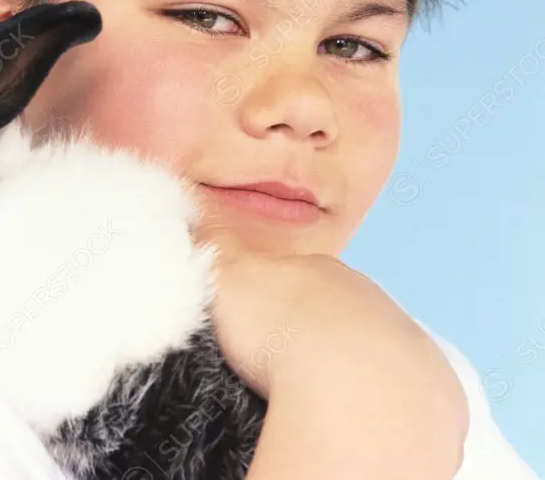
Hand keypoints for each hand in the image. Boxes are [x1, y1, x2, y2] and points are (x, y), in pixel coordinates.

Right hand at [210, 251, 469, 479]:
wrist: (357, 388)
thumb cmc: (284, 329)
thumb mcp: (227, 275)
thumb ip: (210, 241)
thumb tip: (188, 199)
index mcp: (318, 270)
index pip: (291, 278)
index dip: (267, 299)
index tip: (249, 323)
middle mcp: (364, 297)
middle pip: (330, 309)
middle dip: (306, 330)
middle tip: (273, 363)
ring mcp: (399, 339)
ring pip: (364, 346)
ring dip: (340, 363)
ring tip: (308, 393)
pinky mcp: (423, 385)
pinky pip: (391, 387)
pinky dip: (369, 396)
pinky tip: (346, 412)